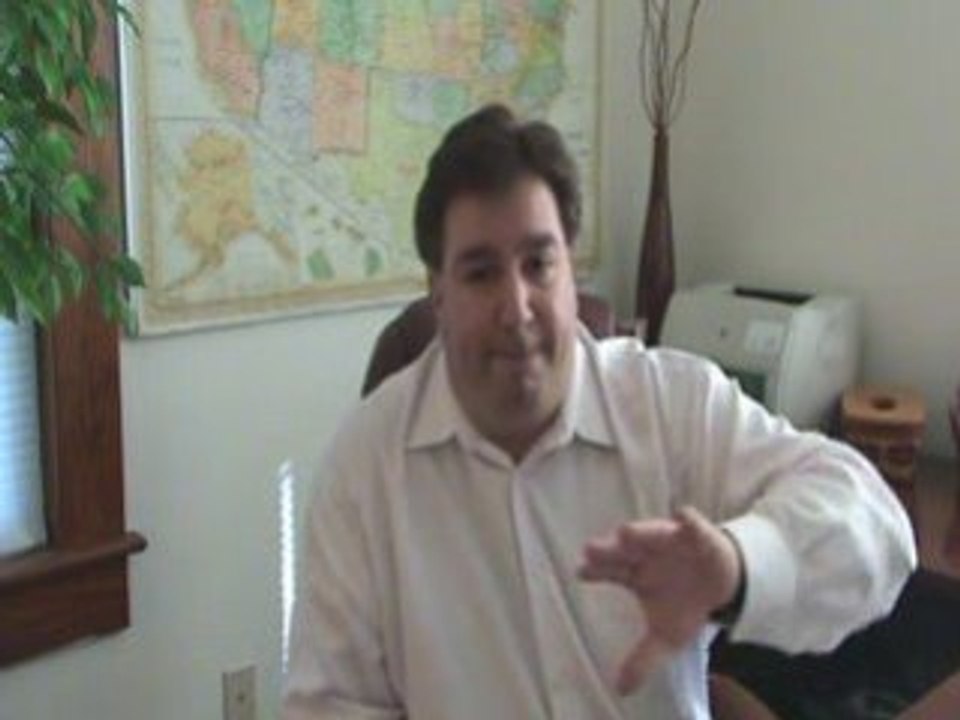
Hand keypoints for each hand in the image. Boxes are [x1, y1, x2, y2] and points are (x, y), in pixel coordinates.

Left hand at [577, 506, 742, 694]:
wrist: (722, 586)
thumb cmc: (685, 604)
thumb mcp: (666, 637)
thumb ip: (644, 659)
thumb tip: (621, 689)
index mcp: (634, 574)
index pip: (609, 571)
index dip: (595, 571)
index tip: (581, 572)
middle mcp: (647, 554)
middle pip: (624, 551)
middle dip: (608, 549)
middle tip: (591, 550)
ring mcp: (670, 542)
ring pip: (651, 534)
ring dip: (640, 532)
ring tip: (625, 532)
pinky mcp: (697, 535)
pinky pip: (692, 525)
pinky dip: (688, 520)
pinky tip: (682, 515)